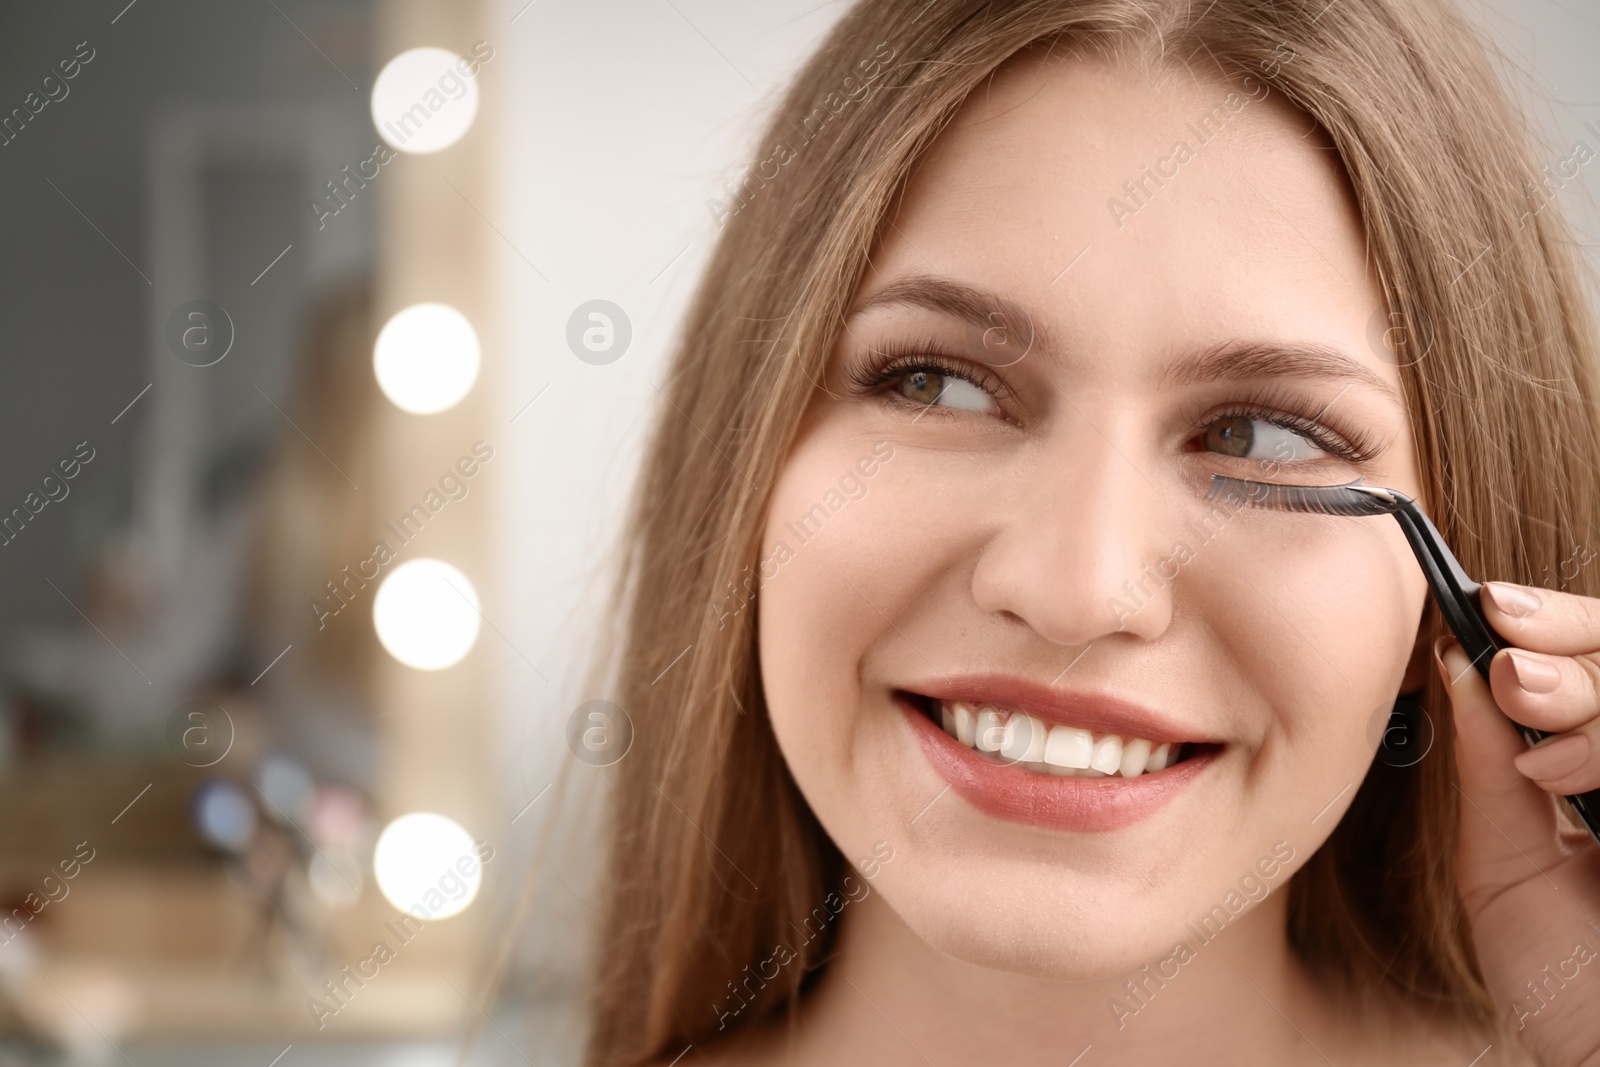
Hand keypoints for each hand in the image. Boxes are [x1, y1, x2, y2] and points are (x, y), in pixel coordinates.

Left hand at [1443, 581, 1599, 1065]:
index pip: (1598, 659)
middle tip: (1506, 661)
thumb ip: (1486, 768)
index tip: (1486, 608)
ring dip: (1589, 692)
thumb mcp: (1503, 865)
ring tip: (1528, 720)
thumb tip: (1454, 663)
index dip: (1553, 621)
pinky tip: (1565, 775)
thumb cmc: (1563, 984)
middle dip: (1568, 641)